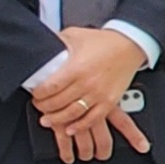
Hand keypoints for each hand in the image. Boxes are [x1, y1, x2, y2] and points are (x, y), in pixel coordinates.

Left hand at [29, 26, 144, 132]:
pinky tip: (70, 128)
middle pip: (58, 102)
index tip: (35, 94)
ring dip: (57, 120)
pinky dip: (80, 126)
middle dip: (44, 107)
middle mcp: (87, 83)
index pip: (51, 87)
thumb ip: (57, 41)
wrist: (130, 45)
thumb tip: (41, 44)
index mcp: (76, 68)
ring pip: (73, 114)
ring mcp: (99, 94)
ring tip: (47, 120)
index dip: (39, 94)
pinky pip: (93, 119)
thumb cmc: (103, 41)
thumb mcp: (75, 35)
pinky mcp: (110, 101)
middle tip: (38, 106)